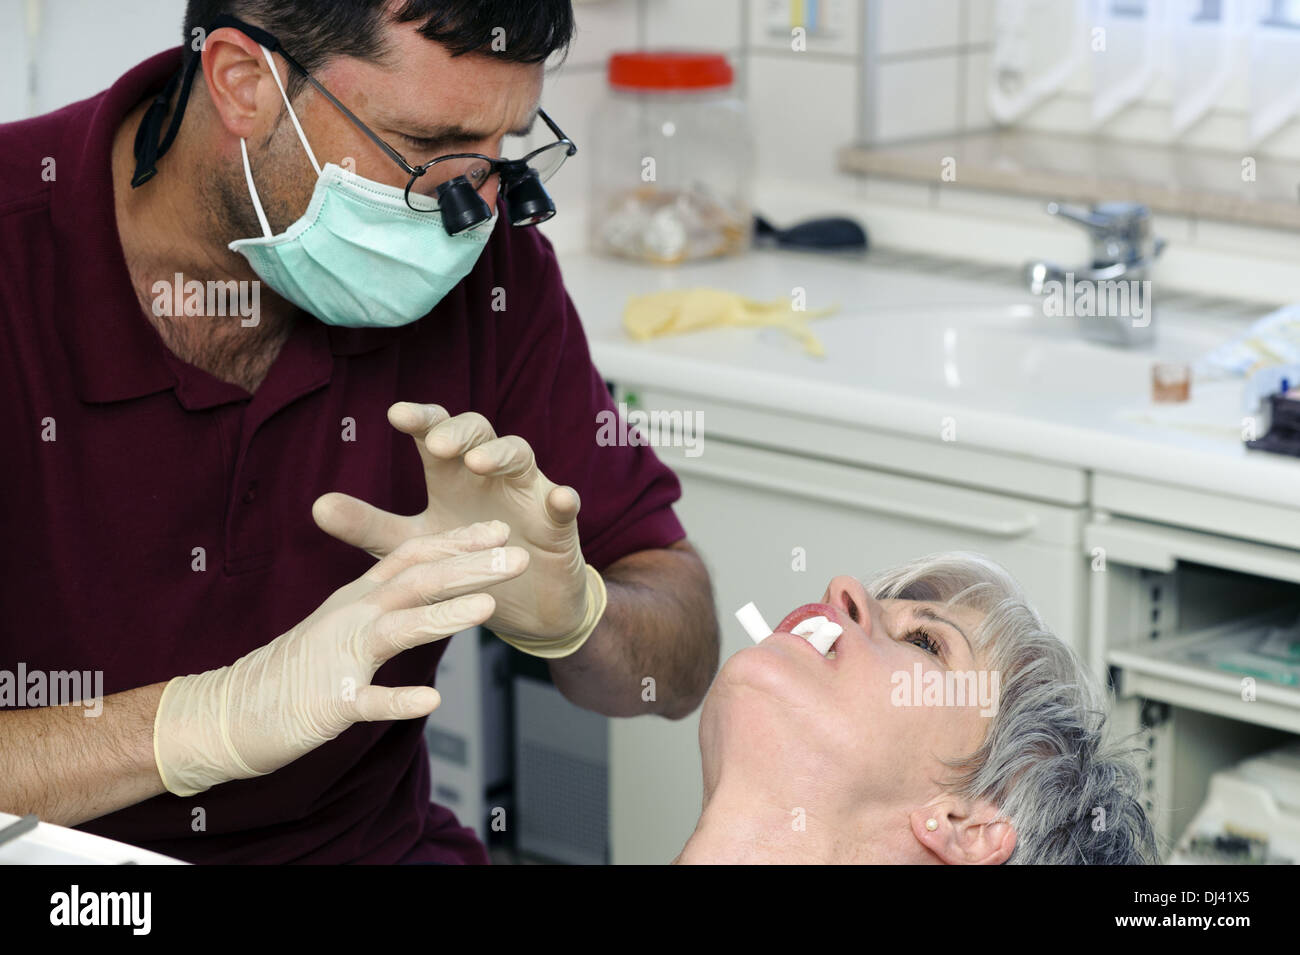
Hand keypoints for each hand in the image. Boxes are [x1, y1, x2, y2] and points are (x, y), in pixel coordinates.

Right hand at [153, 522, 527, 795]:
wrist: (226, 713)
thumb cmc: (293, 671)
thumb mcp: (341, 626)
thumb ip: (383, 605)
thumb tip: (427, 586)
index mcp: (355, 599)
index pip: (412, 558)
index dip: (457, 541)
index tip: (501, 529)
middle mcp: (350, 618)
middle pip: (416, 583)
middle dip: (470, 567)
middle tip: (517, 557)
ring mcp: (339, 658)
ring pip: (397, 629)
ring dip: (443, 616)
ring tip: (487, 607)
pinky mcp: (328, 703)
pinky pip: (367, 701)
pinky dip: (398, 700)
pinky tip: (432, 700)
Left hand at [312, 403, 600, 649]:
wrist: (522, 609)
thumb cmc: (465, 566)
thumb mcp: (412, 548)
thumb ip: (371, 527)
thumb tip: (317, 505)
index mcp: (452, 477)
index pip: (436, 435)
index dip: (421, 420)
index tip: (395, 415)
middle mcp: (491, 475)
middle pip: (479, 432)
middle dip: (458, 431)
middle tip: (435, 443)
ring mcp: (527, 494)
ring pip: (520, 456)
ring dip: (500, 454)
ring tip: (478, 463)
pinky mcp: (558, 524)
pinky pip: (564, 503)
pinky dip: (562, 498)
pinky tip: (559, 498)